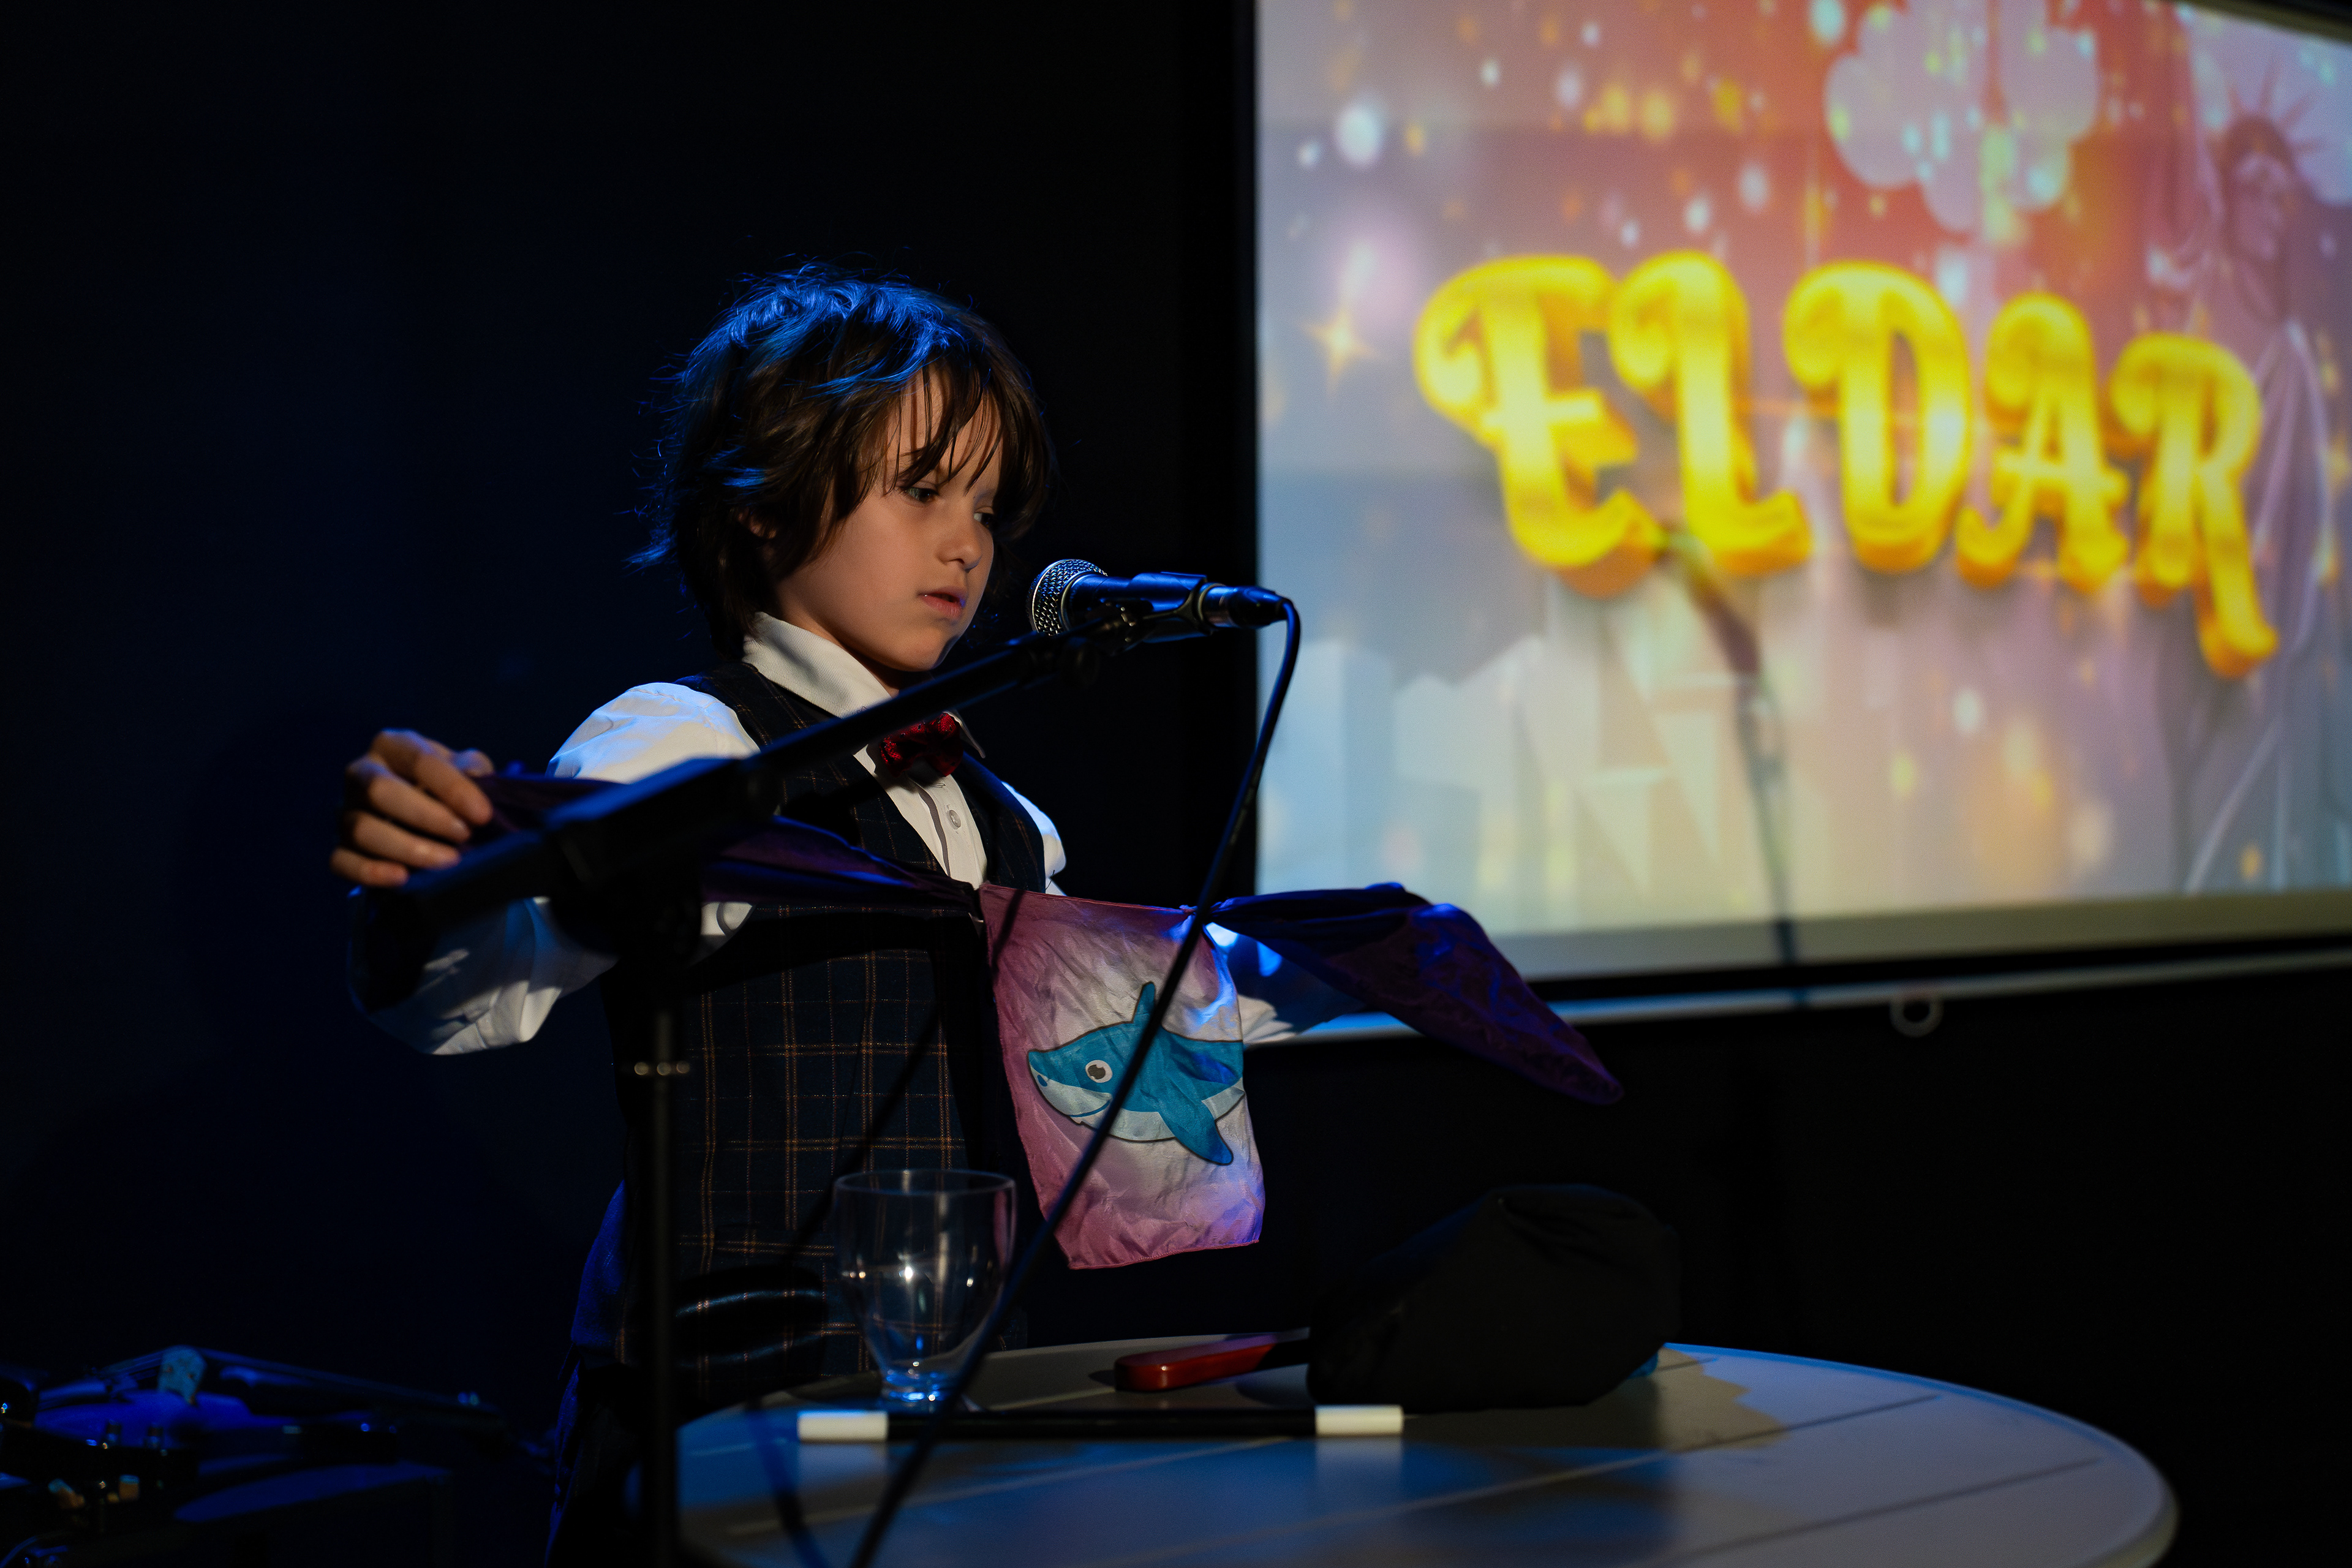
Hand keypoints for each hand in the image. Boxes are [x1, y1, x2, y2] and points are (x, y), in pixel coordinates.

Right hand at [332, 730, 496, 886]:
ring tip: (448, 860)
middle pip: (380, 790)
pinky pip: (342, 861)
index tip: (483, 814)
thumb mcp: (463, 768)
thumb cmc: (446, 786)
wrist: (426, 815)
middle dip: (426, 815)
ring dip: (407, 847)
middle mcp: (361, 774)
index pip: (419, 760)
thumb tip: (475, 773)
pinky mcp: (341, 847)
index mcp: (392, 746)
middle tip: (464, 834)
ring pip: (361, 829)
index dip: (452, 787)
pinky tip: (402, 877)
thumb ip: (471, 766)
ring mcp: (347, 811)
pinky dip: (369, 872)